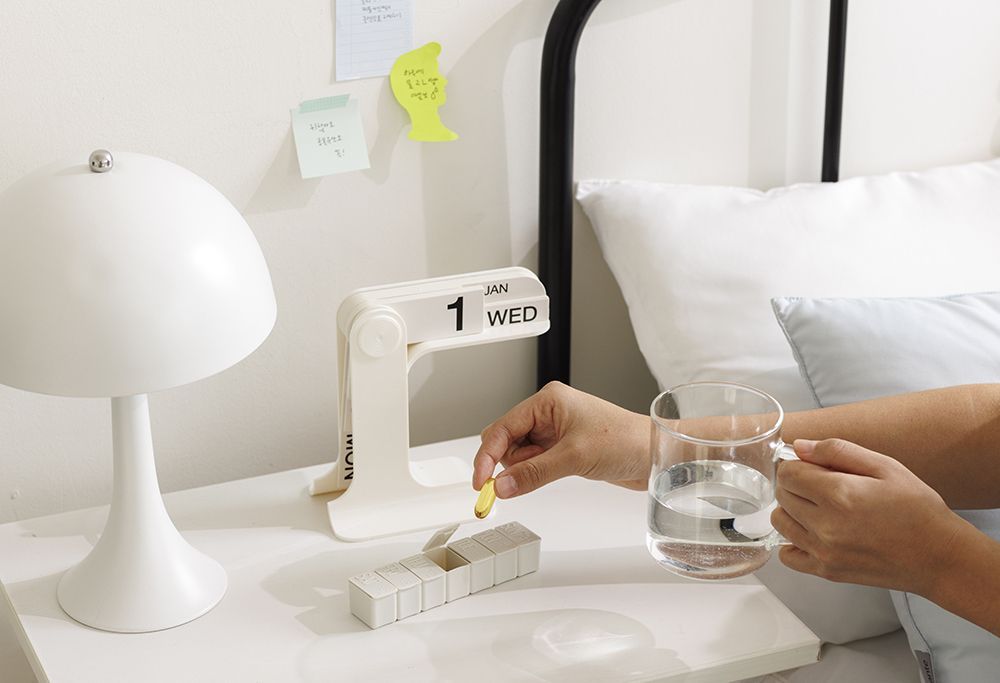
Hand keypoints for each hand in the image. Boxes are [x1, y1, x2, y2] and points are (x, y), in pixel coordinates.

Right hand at [473, 382, 649, 497]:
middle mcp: (548, 412)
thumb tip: (502, 486)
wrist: (653, 453)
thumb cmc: (625, 440)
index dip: (487, 455)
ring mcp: (554, 431)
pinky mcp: (561, 447)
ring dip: (523, 470)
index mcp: (547, 401)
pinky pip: (533, 462)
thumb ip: (533, 473)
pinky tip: (549, 476)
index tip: (480, 481)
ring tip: (552, 471)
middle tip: (513, 483)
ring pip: (518, 454)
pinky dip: (533, 473)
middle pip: (505, 440)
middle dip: (507, 463)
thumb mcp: (574, 458)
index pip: (503, 427)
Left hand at [772, 438, 967, 595]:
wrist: (939, 556)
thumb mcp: (885, 466)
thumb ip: (837, 451)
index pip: (788, 473)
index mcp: (839, 494)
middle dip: (795, 484)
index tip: (812, 466)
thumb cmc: (918, 510)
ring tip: (819, 507)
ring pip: (780, 522)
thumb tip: (800, 447)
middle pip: (782, 495)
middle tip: (822, 485)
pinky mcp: (826, 571)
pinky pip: (787, 555)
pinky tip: (813, 532)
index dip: (797, 465)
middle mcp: (825, 525)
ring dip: (792, 510)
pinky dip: (793, 542)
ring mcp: (824, 551)